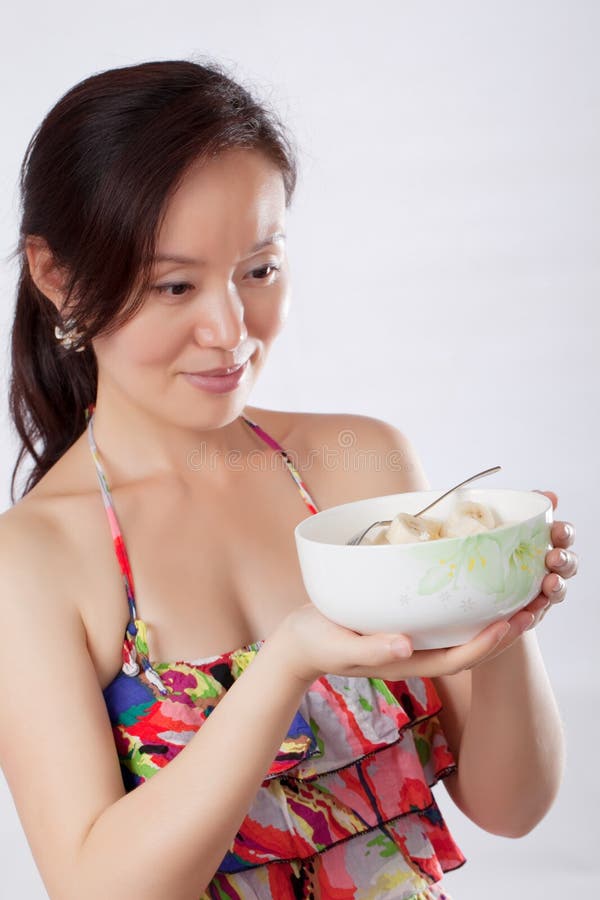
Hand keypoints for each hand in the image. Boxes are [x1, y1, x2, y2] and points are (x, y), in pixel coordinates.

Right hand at [273, 601, 520, 684]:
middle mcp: (417, 652)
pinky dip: (467, 604)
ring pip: (463, 631)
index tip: (510, 623)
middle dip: (504, 629)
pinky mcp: (405, 623)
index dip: (487, 644)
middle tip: (532, 603)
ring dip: (493, 615)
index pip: (458, 659)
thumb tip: (406, 645)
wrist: (298, 643)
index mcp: (406, 662)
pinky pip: (445, 616)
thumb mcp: (337, 645)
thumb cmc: (315, 643)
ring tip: (519, 592)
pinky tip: (477, 583)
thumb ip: (369, 648)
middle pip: (471, 646)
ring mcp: (412, 639)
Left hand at [466, 489, 577, 667]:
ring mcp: (542, 589)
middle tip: (553, 557)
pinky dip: (537, 610)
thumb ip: (520, 511)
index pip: (562, 534)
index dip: (564, 532)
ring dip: (557, 585)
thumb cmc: (490, 553)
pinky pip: (539, 612)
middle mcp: (547, 566)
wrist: (477, 593)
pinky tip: (531, 608)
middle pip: (568, 561)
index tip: (555, 529)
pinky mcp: (531, 610)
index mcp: (542, 542)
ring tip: (548, 584)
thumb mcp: (496, 528)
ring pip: (559, 588)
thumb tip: (545, 494)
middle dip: (565, 558)